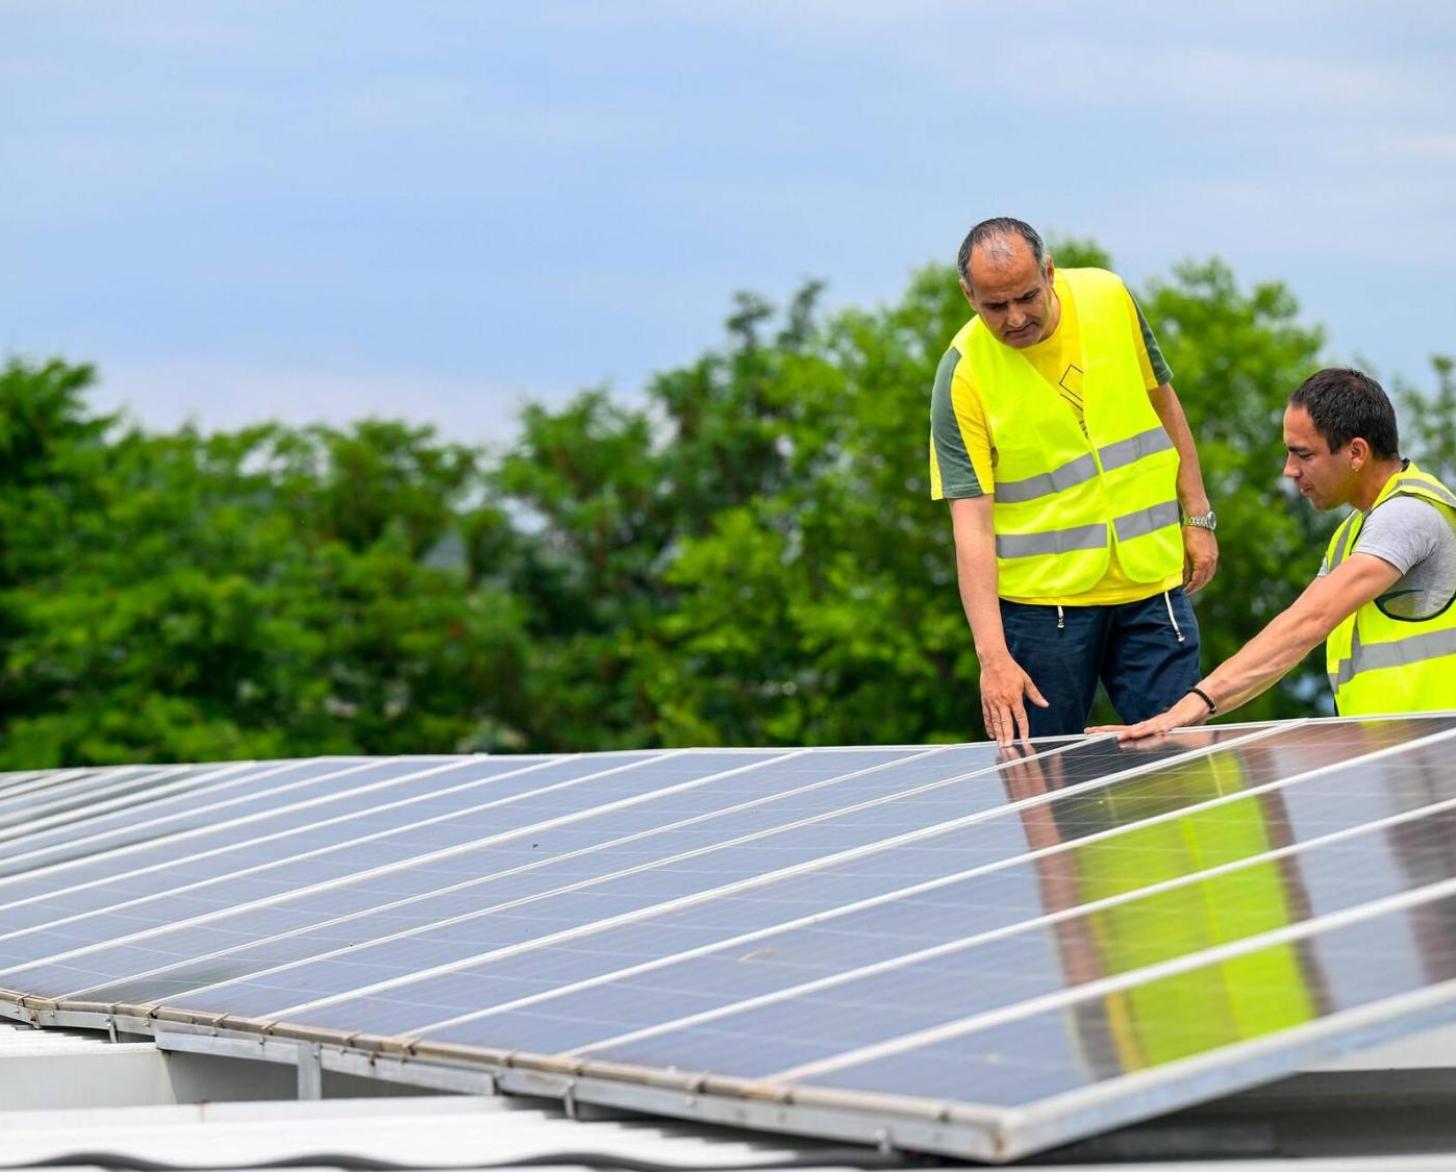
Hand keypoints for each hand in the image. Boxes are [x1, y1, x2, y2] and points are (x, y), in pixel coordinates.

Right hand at [979, 652, 1049, 746]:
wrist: (993, 660)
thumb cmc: (1011, 669)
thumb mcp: (1026, 680)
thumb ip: (1035, 694)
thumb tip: (1045, 705)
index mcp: (1014, 697)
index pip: (1020, 717)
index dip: (1023, 730)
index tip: (1025, 740)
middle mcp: (1003, 701)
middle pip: (1006, 722)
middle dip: (1008, 736)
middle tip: (1009, 748)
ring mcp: (992, 701)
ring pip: (996, 721)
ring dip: (999, 734)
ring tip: (1001, 745)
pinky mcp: (985, 700)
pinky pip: (987, 716)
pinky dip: (989, 726)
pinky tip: (992, 735)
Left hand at [1088, 691, 1210, 742]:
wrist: (1198, 703)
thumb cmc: (1178, 718)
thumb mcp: (1162, 730)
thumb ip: (1149, 736)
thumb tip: (1134, 741)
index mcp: (1146, 727)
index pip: (1122, 729)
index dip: (1105, 731)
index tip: (1088, 731)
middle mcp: (1152, 723)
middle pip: (1129, 728)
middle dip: (1110, 731)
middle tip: (1092, 732)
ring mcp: (1165, 721)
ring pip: (1148, 727)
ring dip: (1137, 732)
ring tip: (1124, 736)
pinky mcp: (1179, 720)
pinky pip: (1172, 724)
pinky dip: (1166, 727)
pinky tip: (1162, 731)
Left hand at [1183, 525, 1217, 594]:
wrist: (1199, 521)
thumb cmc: (1188, 535)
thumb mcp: (1183, 552)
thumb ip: (1184, 567)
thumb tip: (1182, 580)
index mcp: (1202, 562)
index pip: (1197, 580)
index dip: (1191, 587)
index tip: (1185, 591)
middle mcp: (1211, 561)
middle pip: (1205, 579)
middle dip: (1197, 587)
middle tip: (1188, 591)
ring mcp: (1214, 557)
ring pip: (1210, 575)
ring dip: (1202, 581)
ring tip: (1194, 585)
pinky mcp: (1215, 553)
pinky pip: (1212, 568)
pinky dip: (1206, 574)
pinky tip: (1199, 575)